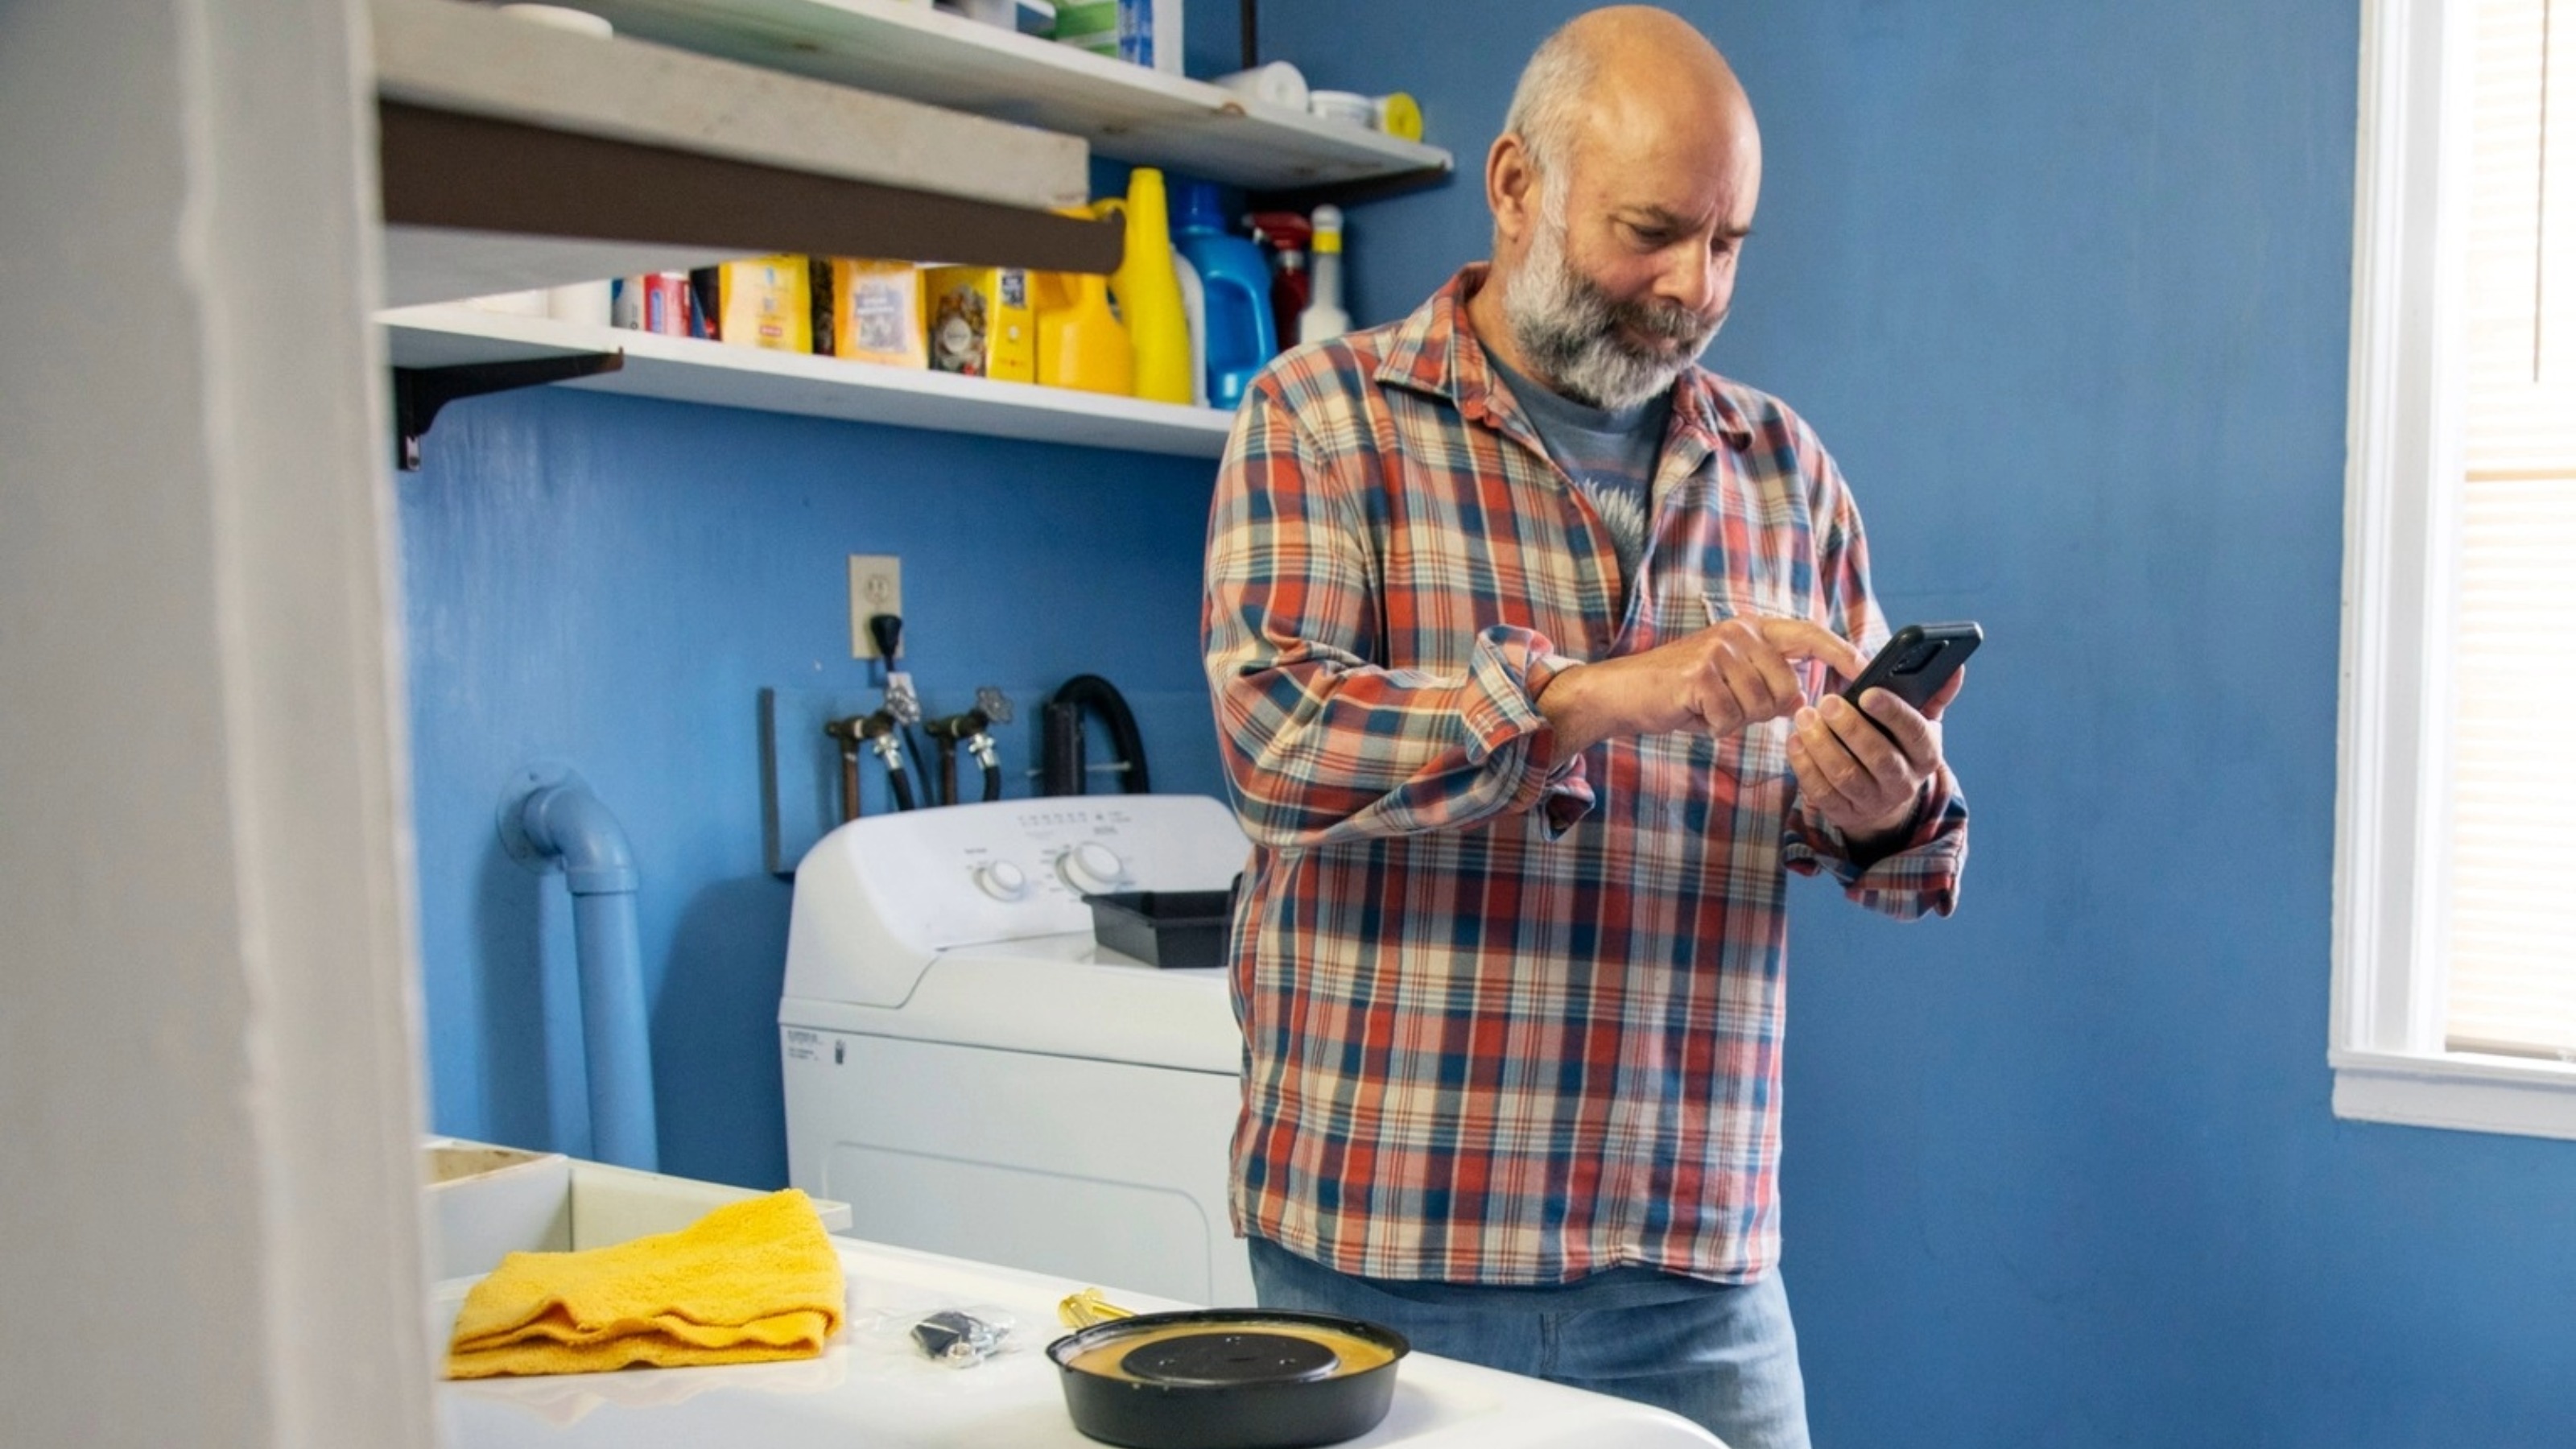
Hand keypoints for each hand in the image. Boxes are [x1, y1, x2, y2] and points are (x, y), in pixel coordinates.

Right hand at [1539, 616, 1867, 753]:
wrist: (1624, 692)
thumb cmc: (1678, 689)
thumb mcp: (1729, 676)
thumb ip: (1766, 679)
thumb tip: (1803, 698)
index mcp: (1749, 629)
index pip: (1807, 635)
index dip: (1838, 651)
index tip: (1864, 668)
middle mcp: (1738, 633)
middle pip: (1787, 689)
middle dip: (1762, 711)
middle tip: (1726, 705)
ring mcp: (1719, 651)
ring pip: (1760, 708)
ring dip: (1734, 719)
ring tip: (1706, 706)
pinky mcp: (1701, 676)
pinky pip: (1732, 719)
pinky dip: (1714, 726)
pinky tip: (1694, 712)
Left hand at [1787, 666, 1966, 845]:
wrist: (1885, 802)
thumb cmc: (1900, 747)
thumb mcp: (1922, 723)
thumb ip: (1935, 694)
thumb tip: (1956, 665)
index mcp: (1926, 754)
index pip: (1914, 732)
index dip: (1892, 712)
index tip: (1867, 692)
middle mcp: (1903, 782)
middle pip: (1878, 756)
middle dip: (1850, 727)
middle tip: (1826, 702)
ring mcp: (1873, 801)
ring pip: (1846, 775)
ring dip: (1822, 744)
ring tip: (1804, 717)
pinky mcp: (1844, 813)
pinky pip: (1822, 792)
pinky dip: (1805, 766)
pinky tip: (1795, 741)